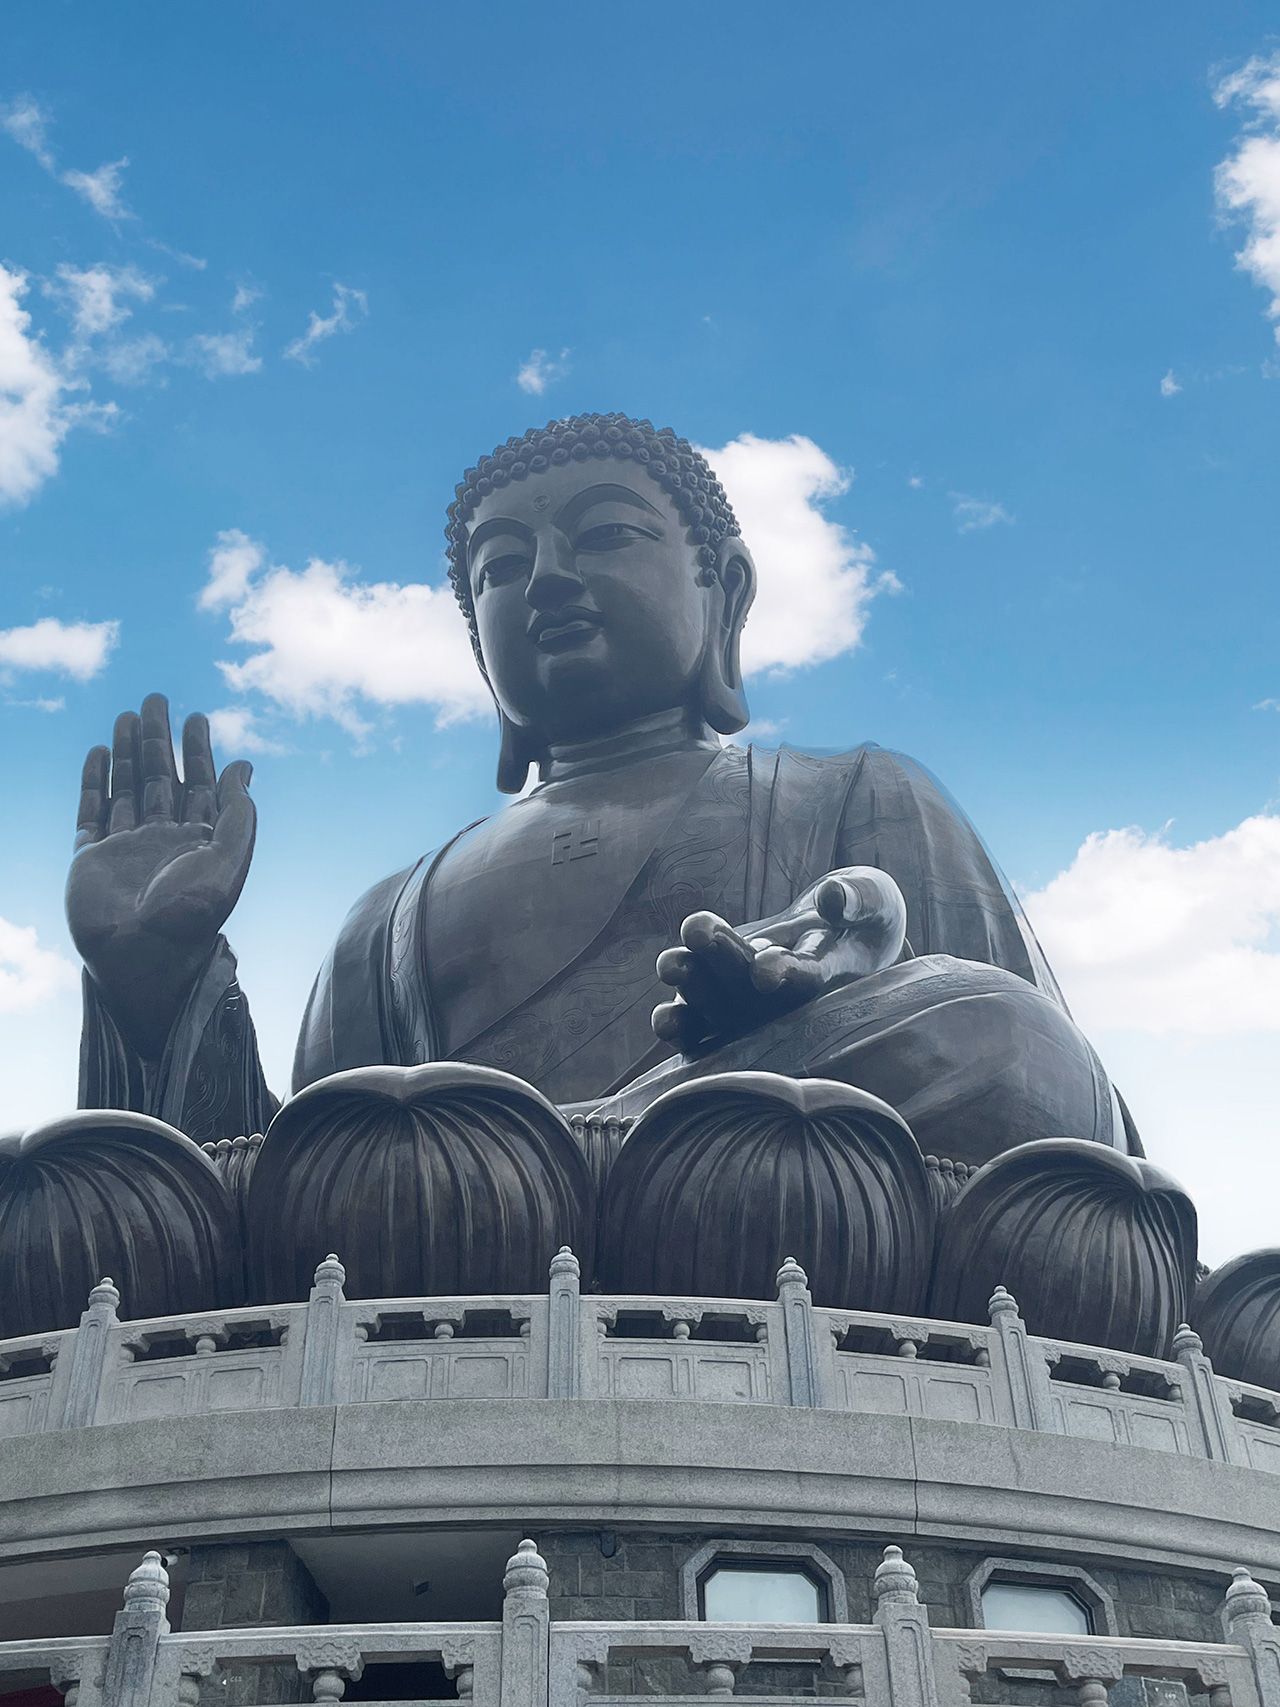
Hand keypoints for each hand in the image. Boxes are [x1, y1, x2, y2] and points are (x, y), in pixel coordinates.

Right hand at [66, 693, 256, 1059]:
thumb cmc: (193, 913)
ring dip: (129, 752)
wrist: (143, 955)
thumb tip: (244, 766)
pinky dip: (95, 781)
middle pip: (162, 778)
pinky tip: (100, 753)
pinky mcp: (92, 858)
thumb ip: (238, 813)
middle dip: (160, 740)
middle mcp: (165, 841)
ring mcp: (127, 848)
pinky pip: (92, 811)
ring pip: (128, 788)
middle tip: (157, 700)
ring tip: (129, 715)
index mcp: (202, 842)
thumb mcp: (229, 859)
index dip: (199, 751)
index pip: (201, 785)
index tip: (198, 717)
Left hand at [651, 867, 906, 1057]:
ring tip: (668, 965)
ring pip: (721, 1008)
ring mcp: (754, 1009)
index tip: (764, 971)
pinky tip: (663, 1019)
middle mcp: (788, 1003)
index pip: (806, 980)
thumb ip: (858, 899)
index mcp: (830, 978)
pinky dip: (682, 1024)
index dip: (785, 975)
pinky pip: (702, 1025)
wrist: (841, 935)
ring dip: (692, 990)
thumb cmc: (865, 917)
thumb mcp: (876, 900)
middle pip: (753, 992)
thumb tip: (831, 898)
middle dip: (723, 965)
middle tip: (696, 934)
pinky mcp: (726, 1005)